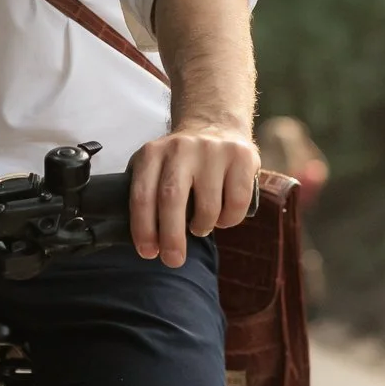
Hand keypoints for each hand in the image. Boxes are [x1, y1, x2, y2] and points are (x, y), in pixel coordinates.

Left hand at [127, 123, 257, 266]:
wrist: (215, 125)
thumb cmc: (181, 161)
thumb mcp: (155, 166)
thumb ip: (146, 194)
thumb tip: (143, 240)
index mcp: (153, 153)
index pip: (142, 195)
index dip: (143, 228)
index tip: (148, 252)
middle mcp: (181, 147)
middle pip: (172, 199)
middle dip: (171, 237)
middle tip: (173, 259)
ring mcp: (213, 150)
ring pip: (208, 206)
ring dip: (203, 227)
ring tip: (200, 227)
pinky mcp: (242, 156)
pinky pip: (236, 202)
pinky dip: (229, 220)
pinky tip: (222, 215)